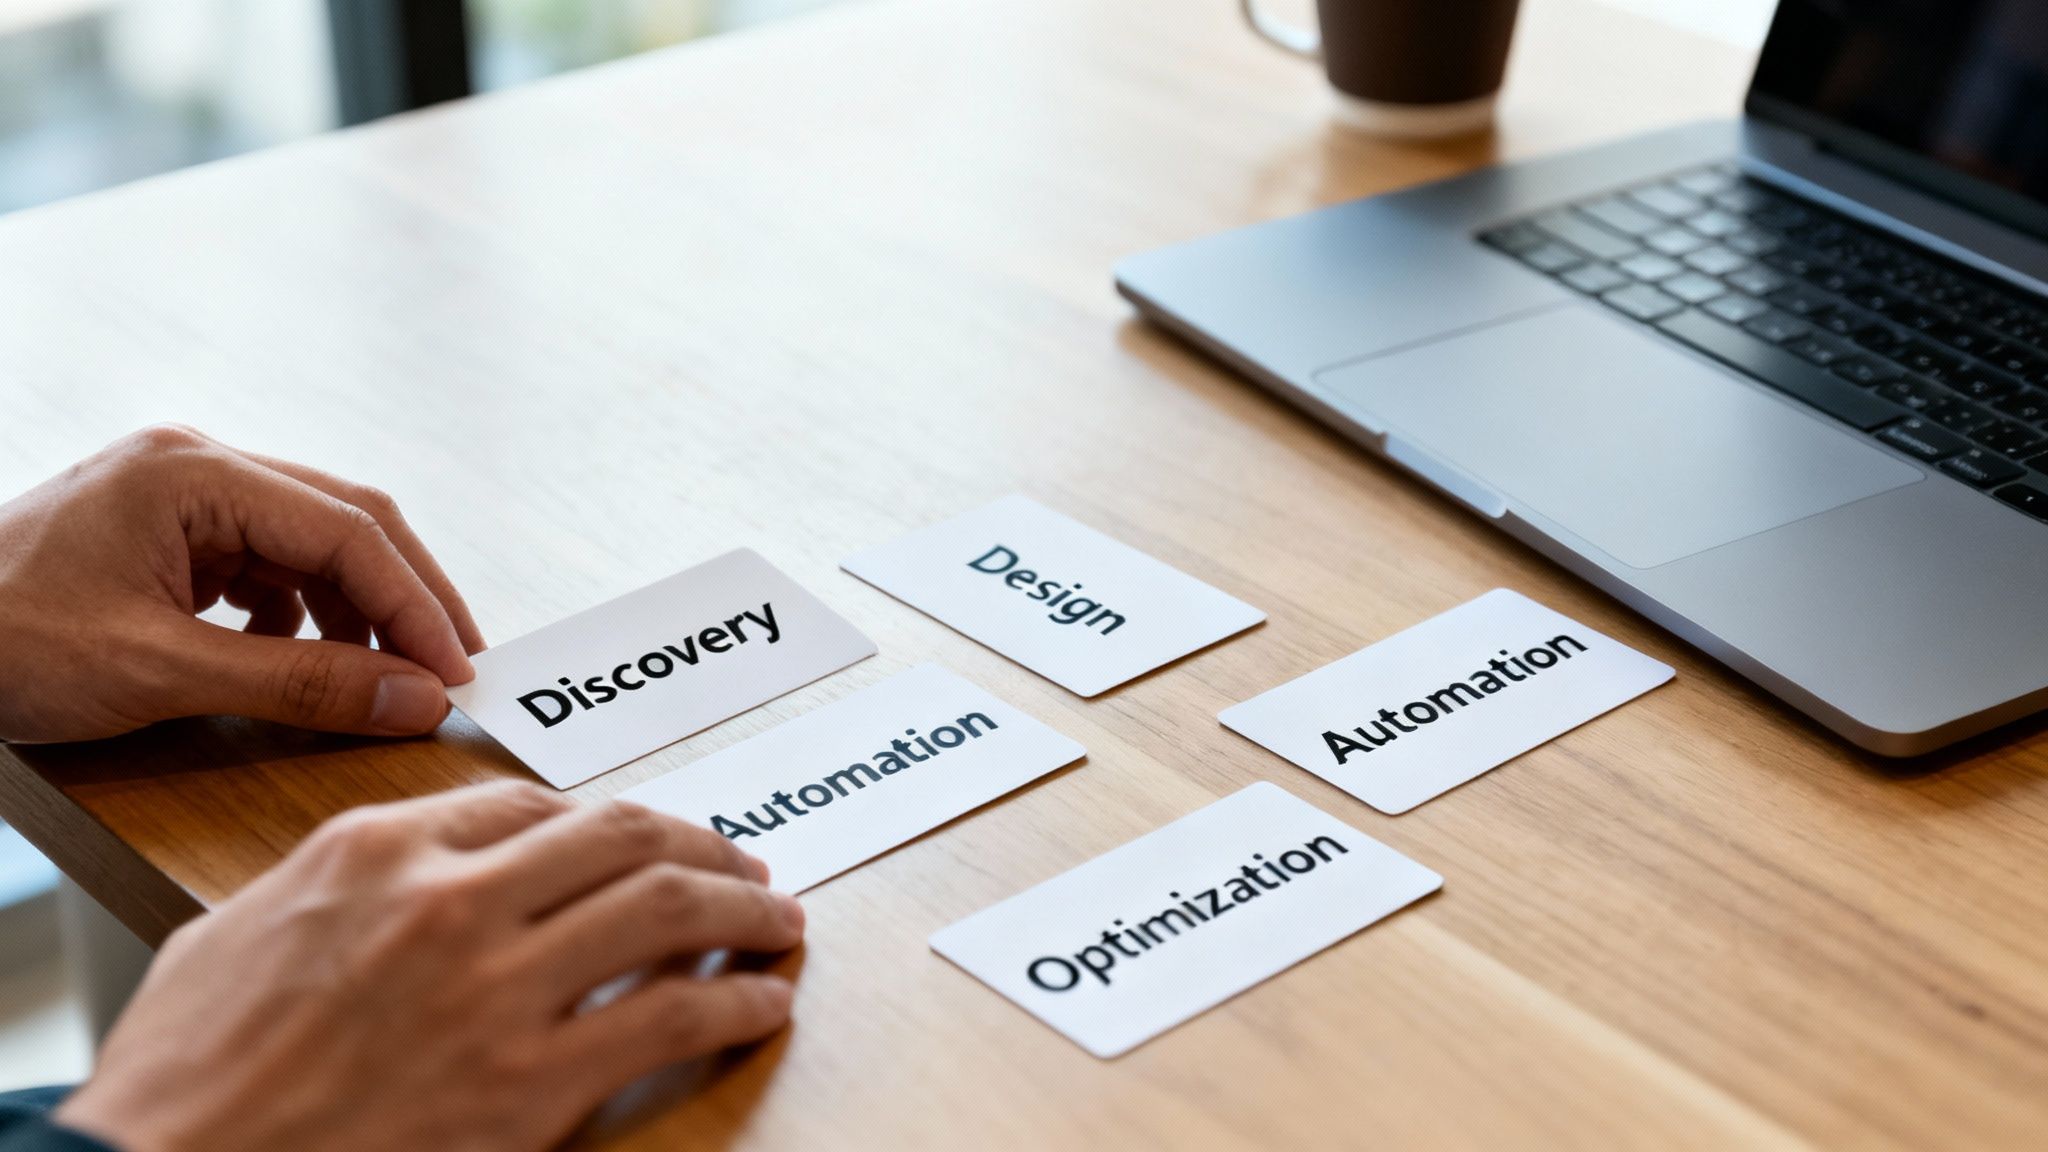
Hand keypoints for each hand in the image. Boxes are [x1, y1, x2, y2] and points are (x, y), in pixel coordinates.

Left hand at [0, 424, 482, 741]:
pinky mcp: (167, 534)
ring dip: (359, 610)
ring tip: (385, 678)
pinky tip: (303, 657)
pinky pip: (268, 563)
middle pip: (345, 520)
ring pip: (312, 543)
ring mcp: (181, 495)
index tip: (456, 674)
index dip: (416, 606)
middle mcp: (196, 465)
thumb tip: (413, 698)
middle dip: (406, 598)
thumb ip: (299, 682)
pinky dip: (304, 614)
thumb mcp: (158, 671)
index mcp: (194, 472)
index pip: (348, 531)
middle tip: (454, 671)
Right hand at [55, 781, 804, 1151]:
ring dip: (745, 906)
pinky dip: (739, 1001)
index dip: (609, 820)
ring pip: (667, 906)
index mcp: (377, 851)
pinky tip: (763, 1001)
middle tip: (743, 860)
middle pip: (621, 835)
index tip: (643, 837)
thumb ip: (343, 881)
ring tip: (781, 918)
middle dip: (701, 841)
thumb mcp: (242, 932)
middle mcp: (450, 898)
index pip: (533, 806)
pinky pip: (675, 1015)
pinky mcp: (534, 1082)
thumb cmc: (184, 1078)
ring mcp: (497, 988)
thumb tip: (408, 873)